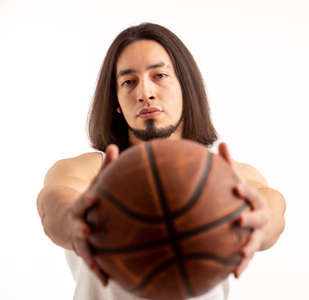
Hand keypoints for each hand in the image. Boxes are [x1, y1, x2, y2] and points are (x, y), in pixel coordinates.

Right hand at [68, 144, 118, 285]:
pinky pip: (93, 262)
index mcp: (80, 207)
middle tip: (87, 230)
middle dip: (81, 229)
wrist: (66, 221)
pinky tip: (108, 281)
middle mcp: (77, 224)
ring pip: (83, 250)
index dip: (86, 200)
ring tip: (97, 267)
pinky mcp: (86, 251)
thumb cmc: (88, 200)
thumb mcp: (94, 184)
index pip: (82, 202)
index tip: (92, 196)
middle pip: (78, 228)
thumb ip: (105, 168)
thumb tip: (114, 146)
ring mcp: (80, 240)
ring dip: (90, 258)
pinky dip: (99, 271)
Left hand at [218, 142, 269, 277]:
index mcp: (255, 200)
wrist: (266, 219)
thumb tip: (222, 142)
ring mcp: (257, 234)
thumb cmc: (245, 197)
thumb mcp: (240, 181)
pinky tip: (234, 275)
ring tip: (241, 254)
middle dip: (250, 218)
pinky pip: (246, 258)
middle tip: (240, 220)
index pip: (251, 194)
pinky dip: (241, 266)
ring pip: (254, 241)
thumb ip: (230, 165)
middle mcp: (259, 217)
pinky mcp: (250, 247)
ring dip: (248, 248)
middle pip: (257, 218)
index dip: (245, 191)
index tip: (236, 187)